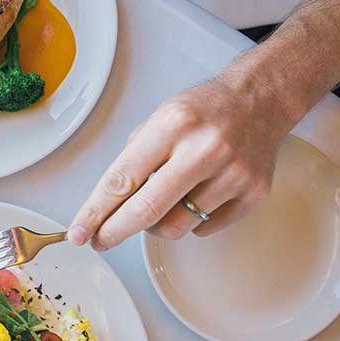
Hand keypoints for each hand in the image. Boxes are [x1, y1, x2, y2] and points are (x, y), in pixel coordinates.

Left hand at [68, 71, 299, 249]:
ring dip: (154, 226)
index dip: (94, 212)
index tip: (78, 232)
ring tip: (155, 207)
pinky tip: (190, 200)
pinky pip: (204, 228)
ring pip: (175, 227)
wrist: (261, 100)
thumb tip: (105, 207)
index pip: (122, 179)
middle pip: (146, 210)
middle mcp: (204, 149)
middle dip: (114, 231)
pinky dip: (189, 222)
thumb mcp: (158, 118)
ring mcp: (232, 174)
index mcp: (173, 125)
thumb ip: (133, 159)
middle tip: (99, 240)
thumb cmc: (203, 111)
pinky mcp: (253, 193)